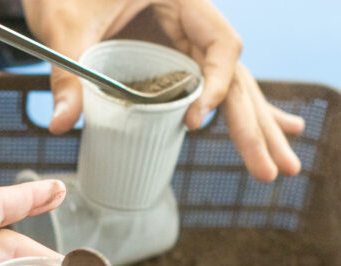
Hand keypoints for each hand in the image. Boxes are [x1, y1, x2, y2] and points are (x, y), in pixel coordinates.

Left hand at [22, 0, 304, 181]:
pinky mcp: (180, 56)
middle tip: (271, 170)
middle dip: (252, 124)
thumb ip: (68, 75)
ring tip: (279, 168)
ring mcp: (191, 40)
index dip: (217, 84)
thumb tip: (61, 125)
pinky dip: (241, 110)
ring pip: (234, 85)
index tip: (196, 118)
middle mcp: (194, 20)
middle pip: (235, 74)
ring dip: (256, 127)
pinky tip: (279, 129)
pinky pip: (217, 84)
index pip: (221, 43)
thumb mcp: (64, 28)